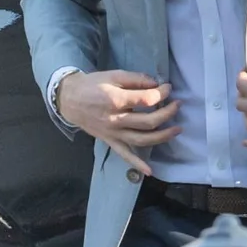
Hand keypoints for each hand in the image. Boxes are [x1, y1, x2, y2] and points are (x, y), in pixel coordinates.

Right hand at [58, 70, 177, 175]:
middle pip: (148, 122)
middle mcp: (115, 120)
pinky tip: (149, 171)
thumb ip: (136, 79)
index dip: (162, 93)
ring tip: (177, 129)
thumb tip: (156, 83)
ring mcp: (112, 133)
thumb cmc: (92, 85)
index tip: (168, 88)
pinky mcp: (109, 141)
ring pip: (141, 140)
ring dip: (162, 136)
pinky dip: (137, 164)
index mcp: (116, 101)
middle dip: (168, 113)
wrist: (69, 100)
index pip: (147, 100)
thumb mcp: (114, 75)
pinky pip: (124, 155)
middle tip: (178, 105)